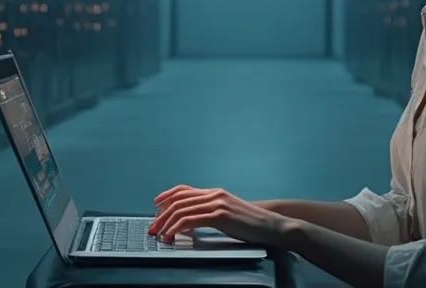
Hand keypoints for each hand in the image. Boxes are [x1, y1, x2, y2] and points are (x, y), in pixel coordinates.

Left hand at [148, 185, 289, 245]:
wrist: (272, 226)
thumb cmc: (251, 224)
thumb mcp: (228, 214)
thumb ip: (211, 213)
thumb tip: (191, 221)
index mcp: (215, 193)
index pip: (184, 190)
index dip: (166, 197)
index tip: (155, 206)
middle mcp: (214, 195)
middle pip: (179, 200)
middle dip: (161, 214)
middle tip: (152, 227)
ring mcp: (218, 203)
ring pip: (182, 210)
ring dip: (166, 223)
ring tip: (159, 234)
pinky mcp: (221, 216)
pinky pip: (191, 220)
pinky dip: (178, 228)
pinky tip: (173, 235)